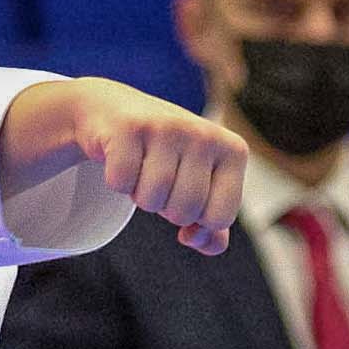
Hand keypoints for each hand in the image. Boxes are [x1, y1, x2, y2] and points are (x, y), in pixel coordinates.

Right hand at [0, 78, 245, 254]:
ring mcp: (167, 127)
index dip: (196, 219)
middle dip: (166, 207)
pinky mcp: (129, 126)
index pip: (219, 218)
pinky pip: (121, 183)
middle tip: (160, 177)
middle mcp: (204, 134)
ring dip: (140, 195)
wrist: (115, 110)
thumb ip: (210, 225)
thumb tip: (195, 238)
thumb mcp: (196, 185)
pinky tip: (122, 156)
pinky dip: (116, 180)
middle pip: (184, 211)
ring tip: (142, 168)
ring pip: (151, 200)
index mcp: (233, 151)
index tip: (187, 193)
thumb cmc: (165, 155)